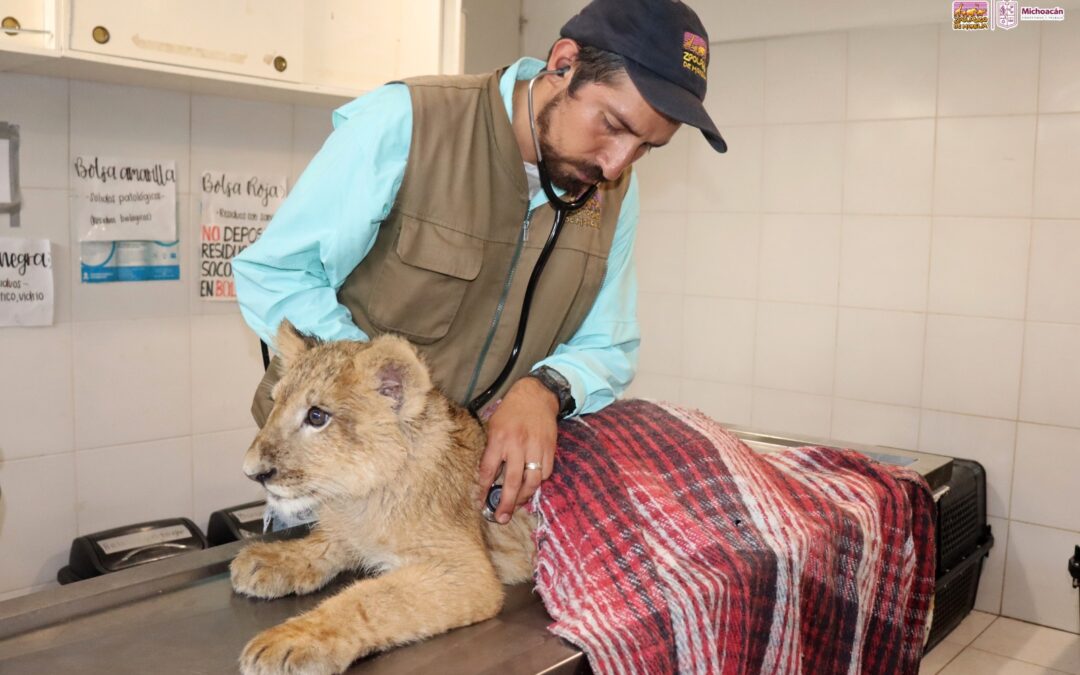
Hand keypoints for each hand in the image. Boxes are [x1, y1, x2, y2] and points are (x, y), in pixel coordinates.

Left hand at [476, 377, 558, 523]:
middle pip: (511, 481)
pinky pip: (545, 472)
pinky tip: (531, 485)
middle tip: (502, 518)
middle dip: (506, 503)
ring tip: (518, 505)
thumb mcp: (494, 426)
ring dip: (524, 497)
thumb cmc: (511, 412)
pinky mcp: (549, 448)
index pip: (488, 470)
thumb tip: (489, 477)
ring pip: (532, 481)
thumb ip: (492, 450)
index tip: (481, 503)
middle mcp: (517, 444)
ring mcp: (535, 447)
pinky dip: (538, 481)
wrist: (536, 395)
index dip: (484, 489)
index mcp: (499, 439)